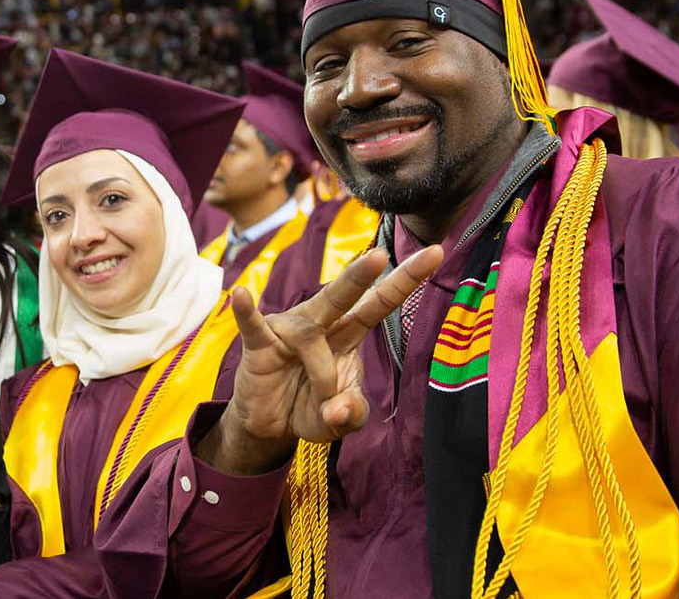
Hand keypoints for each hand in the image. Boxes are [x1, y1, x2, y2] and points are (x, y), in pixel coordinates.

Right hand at [202, 247, 442, 474]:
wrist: (270, 425)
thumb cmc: (311, 408)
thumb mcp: (340, 422)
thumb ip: (352, 415)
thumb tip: (339, 409)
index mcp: (348, 336)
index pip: (379, 304)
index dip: (405, 280)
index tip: (436, 252)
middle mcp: (321, 324)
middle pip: (345, 296)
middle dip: (362, 276)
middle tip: (381, 256)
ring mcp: (289, 329)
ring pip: (312, 337)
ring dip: (321, 373)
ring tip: (324, 398)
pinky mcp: (261, 343)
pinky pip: (254, 326)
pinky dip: (248, 312)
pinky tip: (242, 295)